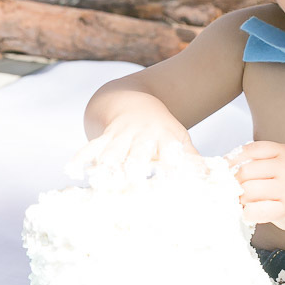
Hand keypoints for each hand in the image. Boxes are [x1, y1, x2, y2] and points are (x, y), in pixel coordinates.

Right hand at [68, 112, 196, 179]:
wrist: (130, 100)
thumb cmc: (160, 128)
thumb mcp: (179, 138)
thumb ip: (192, 159)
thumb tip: (213, 177)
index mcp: (163, 137)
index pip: (168, 153)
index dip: (170, 167)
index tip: (171, 183)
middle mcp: (141, 136)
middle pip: (138, 153)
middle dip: (134, 167)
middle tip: (133, 184)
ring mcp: (120, 136)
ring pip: (112, 151)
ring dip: (106, 165)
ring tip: (101, 181)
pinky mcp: (103, 137)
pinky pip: (90, 147)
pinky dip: (80, 158)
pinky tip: (71, 170)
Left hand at [226, 141, 284, 231]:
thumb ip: (263, 158)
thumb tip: (226, 164)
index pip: (250, 150)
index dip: (232, 159)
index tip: (222, 168)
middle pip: (245, 172)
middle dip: (233, 182)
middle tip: (230, 190)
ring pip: (248, 191)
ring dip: (239, 198)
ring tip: (240, 201)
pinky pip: (257, 210)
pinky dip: (247, 212)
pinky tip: (248, 212)